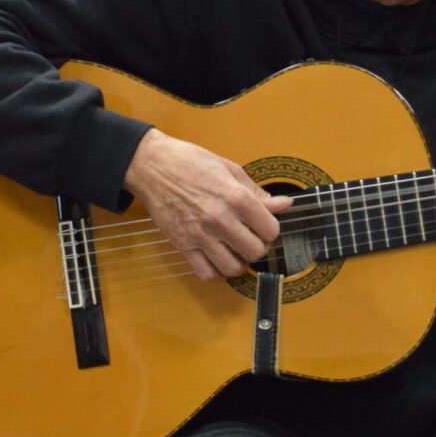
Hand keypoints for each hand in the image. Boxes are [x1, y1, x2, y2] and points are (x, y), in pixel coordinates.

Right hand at [123, 128, 292, 280]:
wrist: (152, 166)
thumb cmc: (190, 162)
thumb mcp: (230, 169)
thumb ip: (257, 192)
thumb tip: (283, 205)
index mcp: (236, 197)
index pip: (270, 230)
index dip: (271, 229)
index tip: (263, 225)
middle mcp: (220, 219)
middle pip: (256, 251)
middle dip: (258, 246)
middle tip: (251, 237)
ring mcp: (201, 235)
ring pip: (233, 267)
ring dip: (239, 262)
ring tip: (236, 249)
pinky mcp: (183, 245)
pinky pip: (207, 273)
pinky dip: (217, 272)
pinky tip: (218, 259)